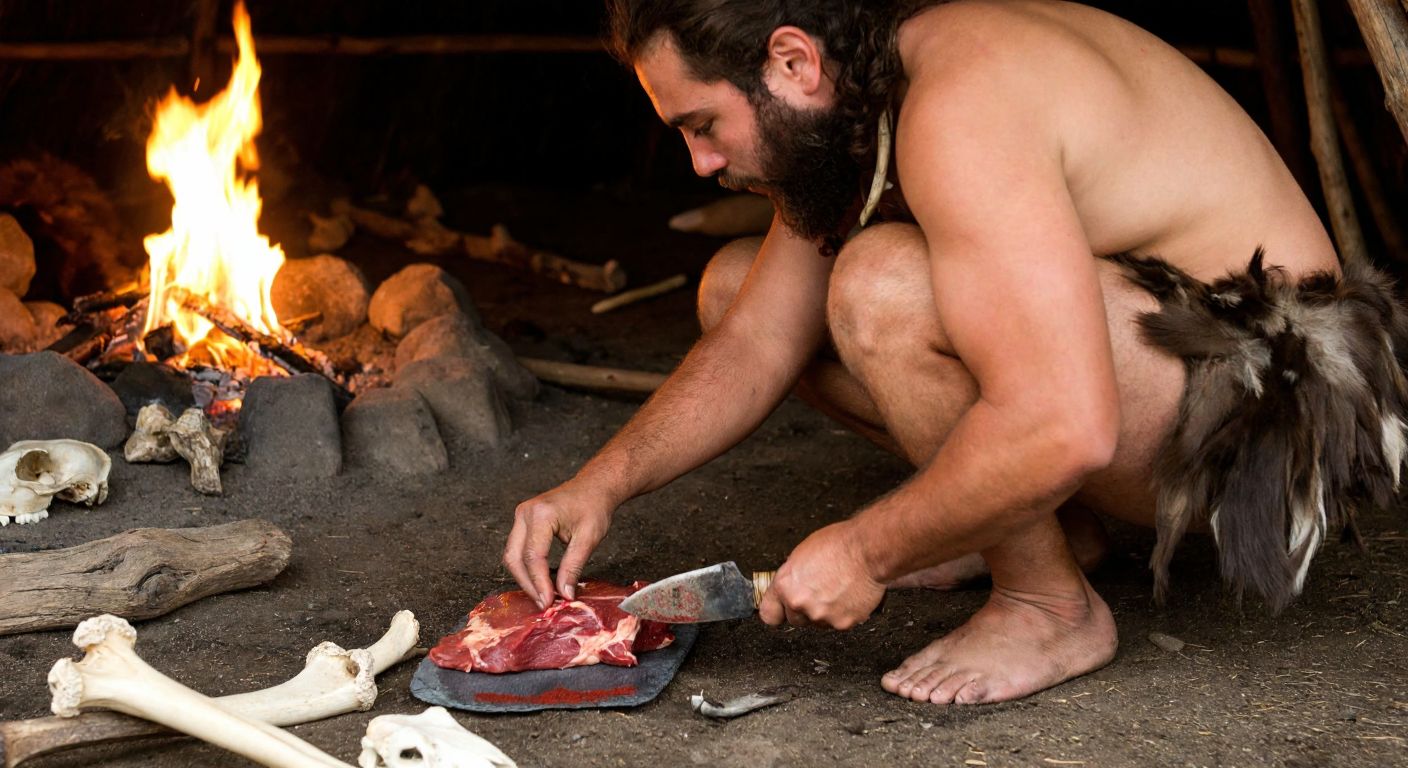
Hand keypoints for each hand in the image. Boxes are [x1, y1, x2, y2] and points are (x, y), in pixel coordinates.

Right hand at [503, 480, 615, 607]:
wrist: (594, 487)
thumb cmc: (593, 506)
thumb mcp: (588, 539)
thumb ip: (573, 567)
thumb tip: (564, 594)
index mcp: (541, 514)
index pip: (533, 556)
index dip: (539, 583)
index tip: (549, 602)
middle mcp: (525, 513)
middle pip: (514, 557)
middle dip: (528, 584)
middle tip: (543, 603)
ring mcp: (521, 516)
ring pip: (512, 555)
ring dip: (525, 578)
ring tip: (543, 595)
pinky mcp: (523, 522)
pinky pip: (517, 549)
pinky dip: (526, 568)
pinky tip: (540, 581)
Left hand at [758, 520, 884, 629]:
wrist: (868, 551)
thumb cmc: (839, 545)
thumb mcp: (802, 554)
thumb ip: (792, 577)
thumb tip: (790, 586)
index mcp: (785, 585)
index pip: (768, 614)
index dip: (778, 610)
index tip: (781, 609)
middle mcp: (800, 604)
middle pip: (795, 620)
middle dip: (805, 609)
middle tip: (819, 591)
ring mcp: (821, 616)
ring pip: (818, 622)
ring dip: (825, 611)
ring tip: (837, 588)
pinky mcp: (842, 623)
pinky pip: (838, 623)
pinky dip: (844, 613)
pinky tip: (848, 595)